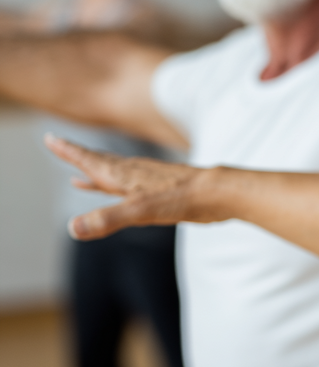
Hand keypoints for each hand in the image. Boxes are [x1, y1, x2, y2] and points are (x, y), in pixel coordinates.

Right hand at [44, 134, 200, 238]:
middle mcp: (133, 174)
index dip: (69, 151)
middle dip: (77, 157)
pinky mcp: (161, 192)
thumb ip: (107, 218)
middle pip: (99, 163)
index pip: (90, 160)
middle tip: (57, 145)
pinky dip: (116, 190)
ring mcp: (147, 182)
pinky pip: (130, 189)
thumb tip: (73, 228)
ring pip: (114, 176)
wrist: (219, 193)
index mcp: (124, 175)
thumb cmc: (183, 198)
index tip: (50, 138)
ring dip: (94, 175)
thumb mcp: (141, 211)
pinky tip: (117, 196)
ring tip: (76, 178)